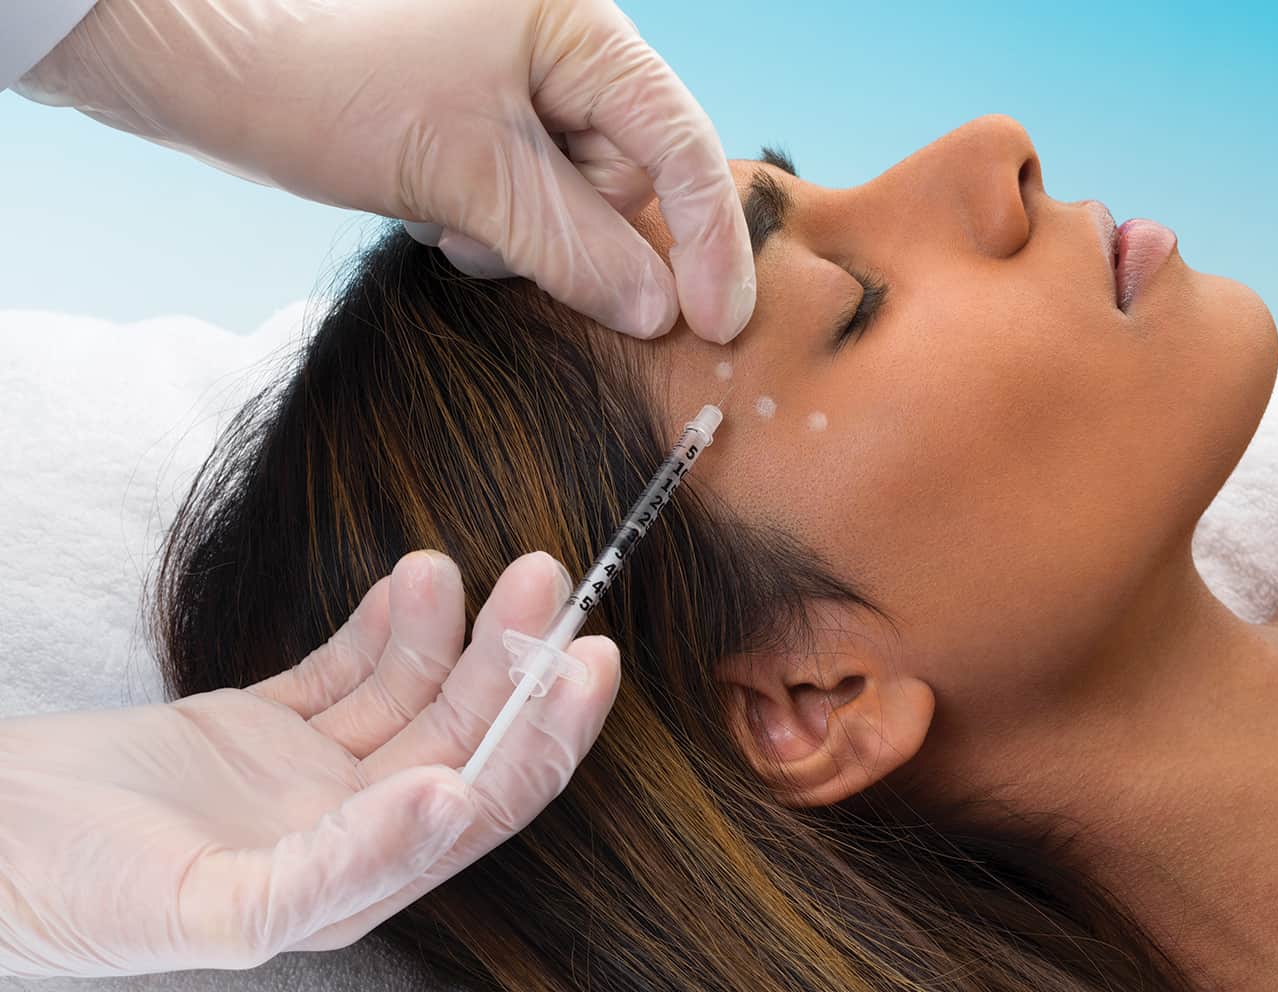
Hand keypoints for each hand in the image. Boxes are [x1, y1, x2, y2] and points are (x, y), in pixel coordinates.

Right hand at [0, 550, 618, 977]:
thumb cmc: (66, 893)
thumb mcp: (212, 906)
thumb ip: (341, 868)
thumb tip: (451, 806)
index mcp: (354, 886)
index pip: (484, 805)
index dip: (545, 737)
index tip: (588, 660)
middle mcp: (343, 829)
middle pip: (460, 738)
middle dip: (510, 662)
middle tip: (547, 581)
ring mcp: (301, 775)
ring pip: (409, 695)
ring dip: (444, 630)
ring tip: (450, 565)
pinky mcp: (256, 726)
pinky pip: (344, 669)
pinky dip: (380, 626)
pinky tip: (408, 583)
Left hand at [16, 0, 754, 342]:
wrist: (211, 65)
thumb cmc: (332, 87)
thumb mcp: (466, 177)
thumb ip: (575, 247)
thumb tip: (659, 313)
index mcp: (580, 30)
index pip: (679, 145)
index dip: (707, 241)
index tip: (717, 325)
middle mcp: (565, 53)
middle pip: (629, 183)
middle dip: (573, 234)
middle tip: (490, 239)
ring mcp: (523, 90)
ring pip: (576, 206)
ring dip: (520, 238)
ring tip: (444, 215)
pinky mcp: (485, 125)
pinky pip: (529, 205)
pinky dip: (490, 228)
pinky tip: (433, 209)